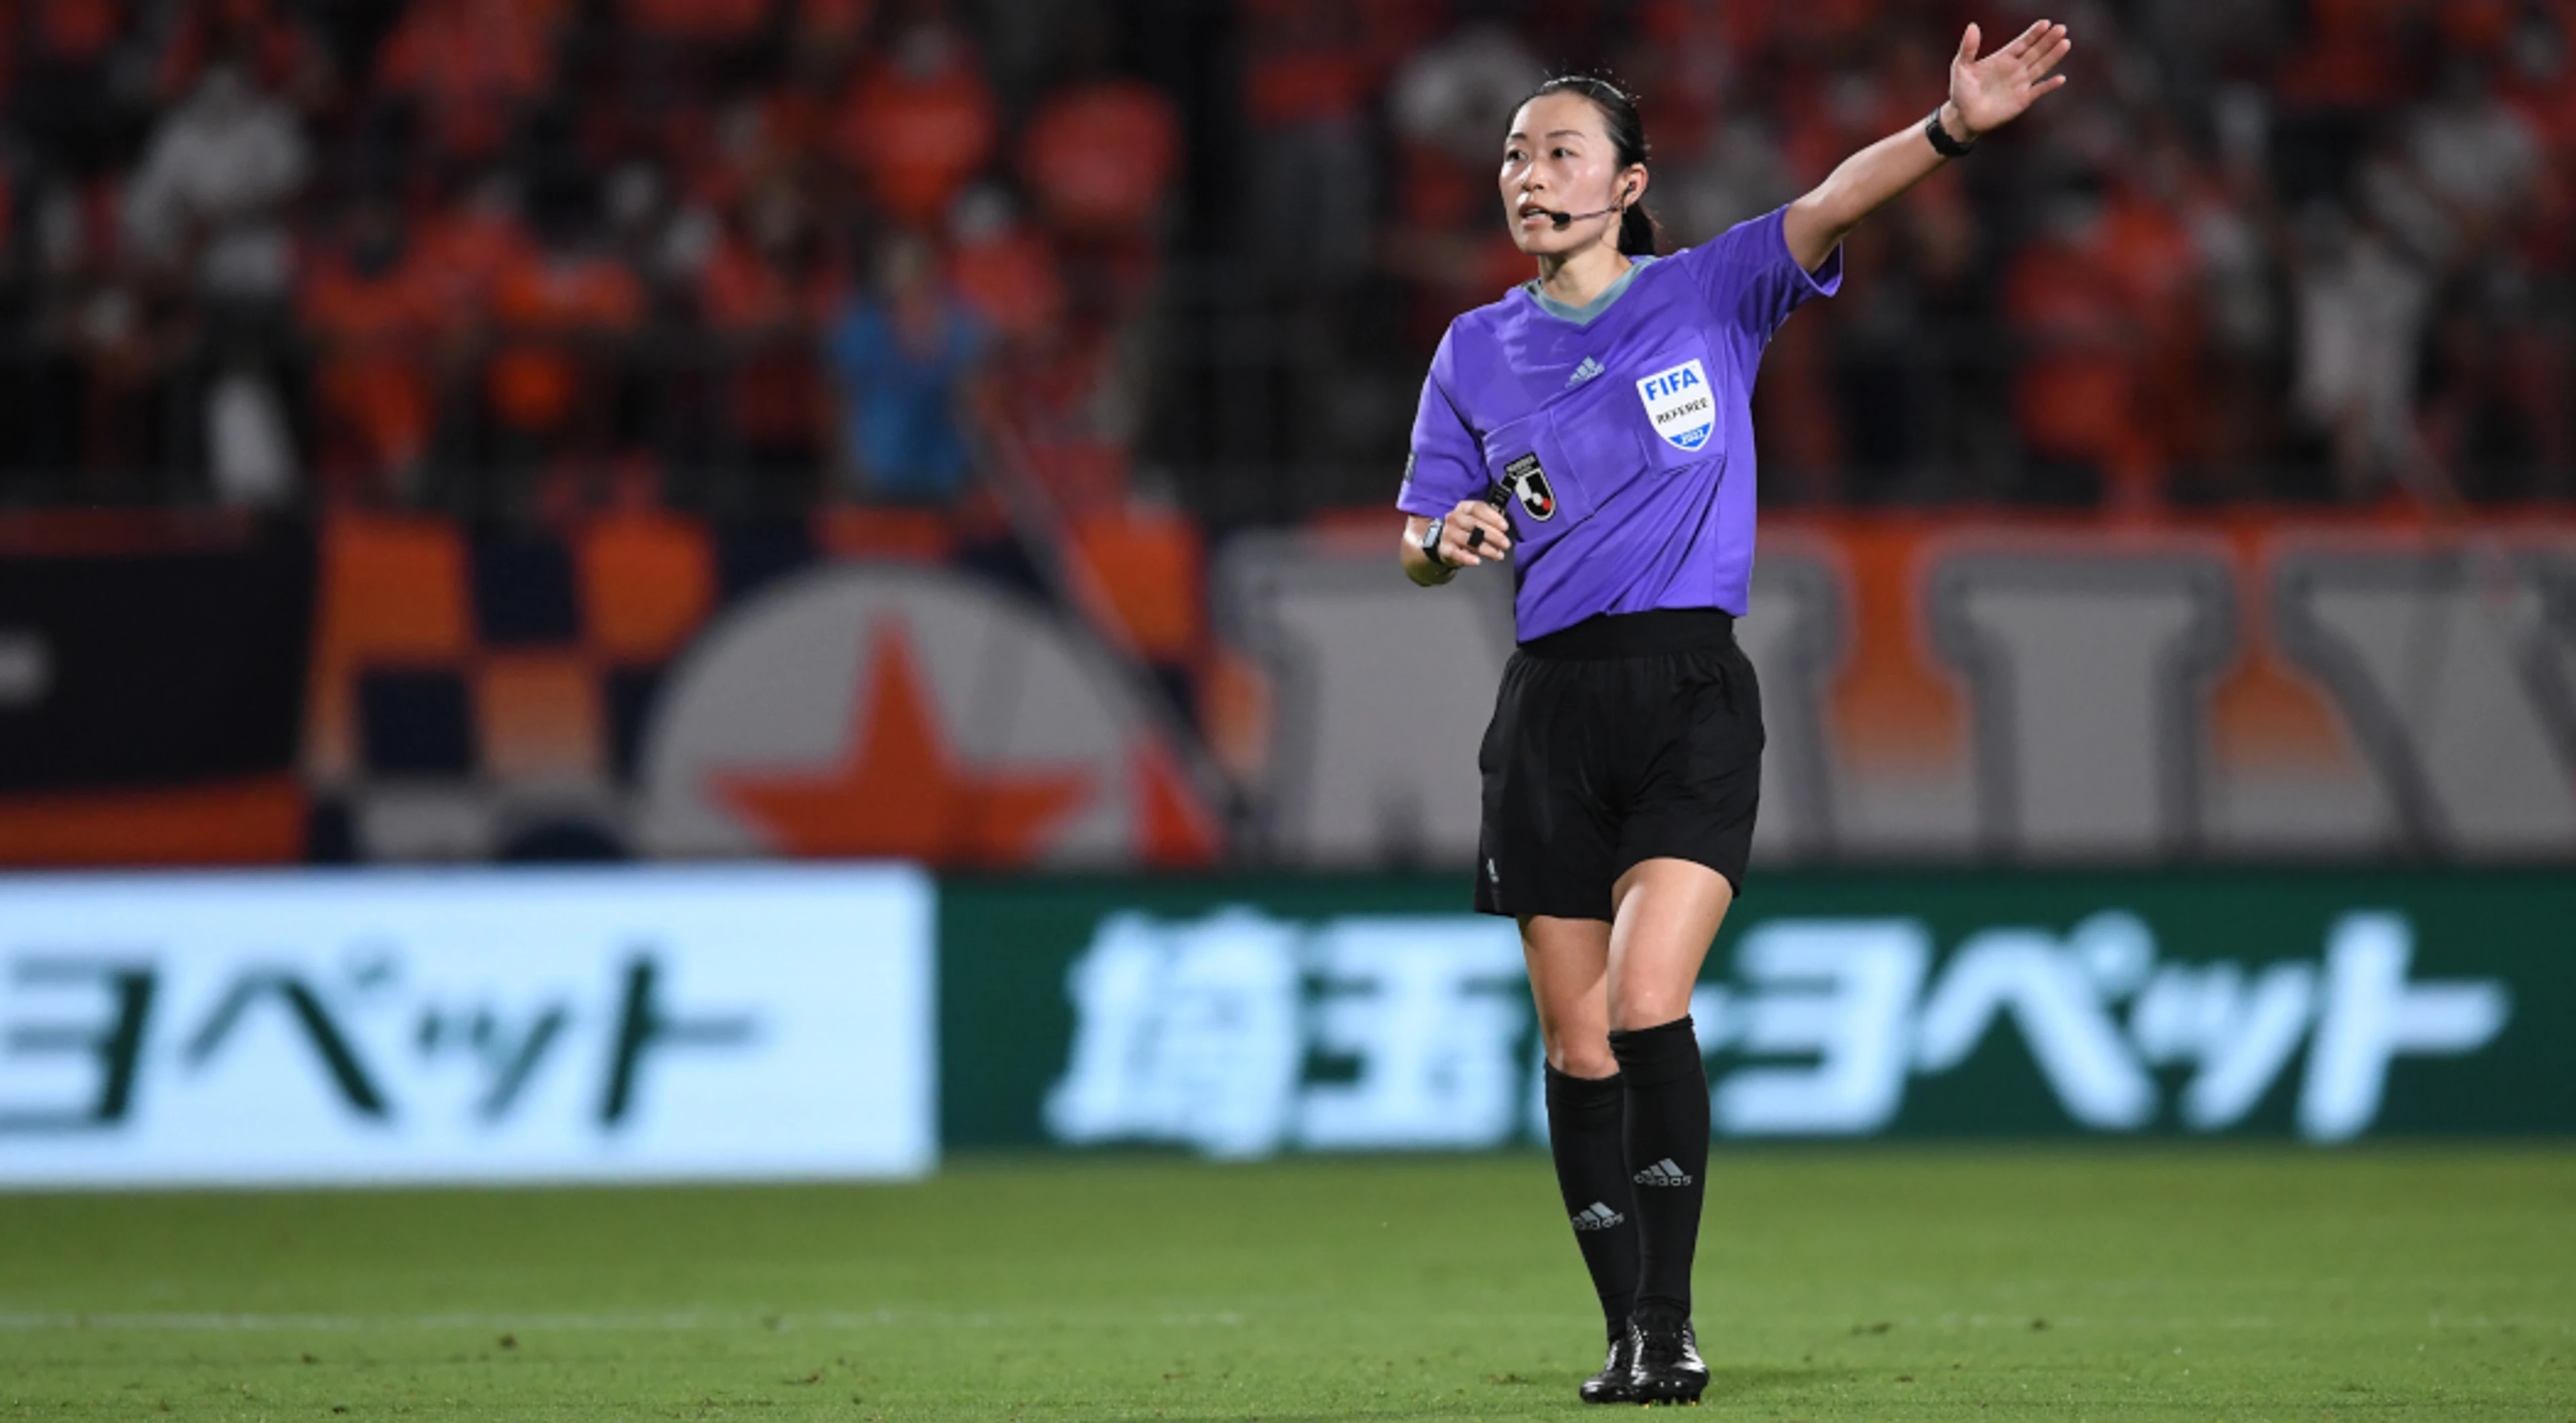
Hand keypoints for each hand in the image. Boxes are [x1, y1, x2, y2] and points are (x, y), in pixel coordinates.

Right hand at [1438, 498, 1512, 567]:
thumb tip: (1504, 526)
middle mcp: (1455, 518)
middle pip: (1474, 524)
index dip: (1492, 517)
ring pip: (1468, 540)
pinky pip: (1456, 553)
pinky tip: (1477, 561)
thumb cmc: (1467, 529)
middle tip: (1505, 544)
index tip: (1505, 527)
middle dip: (1493, 535)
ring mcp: (1448, 533)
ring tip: (1498, 555)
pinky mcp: (1445, 548)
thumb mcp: (1478, 519)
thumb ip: (1491, 520)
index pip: (1478, 508)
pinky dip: (1467, 558)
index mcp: (1464, 508)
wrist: (1446, 541)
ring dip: (1486, 548)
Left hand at [1945, 19, 2071, 141]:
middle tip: (2061, 28)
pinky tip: (2060, 78)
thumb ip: (1968, 47)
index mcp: (2002, 58)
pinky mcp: (2022, 100)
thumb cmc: (1961, 91)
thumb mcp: (1960, 66)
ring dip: (2053, 56)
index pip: (2022, 43)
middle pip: (2036, 52)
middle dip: (2048, 40)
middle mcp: (2015, 69)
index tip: (2045, 23)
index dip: (2033, 33)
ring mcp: (2020, 84)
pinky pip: (2039, 91)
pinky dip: (2049, 85)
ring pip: (2041, 67)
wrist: (1962, 117)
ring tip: (2065, 43)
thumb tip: (1972, 26)